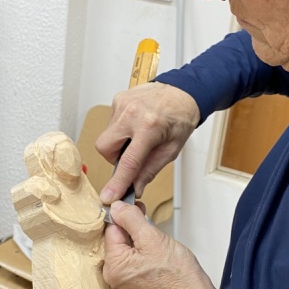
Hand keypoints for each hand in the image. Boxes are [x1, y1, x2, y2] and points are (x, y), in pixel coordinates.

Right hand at [96, 82, 199, 202]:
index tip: (108, 196)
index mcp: (149, 127)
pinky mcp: (117, 100)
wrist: (183, 92)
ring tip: (138, 137)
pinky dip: (120, 130)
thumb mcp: (171, 150)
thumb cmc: (180, 119)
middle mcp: (132, 113)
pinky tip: (135, 126)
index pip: (128, 162)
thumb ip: (150, 170)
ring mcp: (122, 104)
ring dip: (119, 143)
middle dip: (114, 157)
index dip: (117, 182)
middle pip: (105, 147)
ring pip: (106, 136)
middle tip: (131, 155)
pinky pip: (111, 124)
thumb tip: (134, 187)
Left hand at [103, 201, 224, 288]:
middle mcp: (113, 278)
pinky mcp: (134, 287)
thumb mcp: (153, 238)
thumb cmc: (179, 277)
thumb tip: (116, 208)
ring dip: (139, 242)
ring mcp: (123, 284)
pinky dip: (143, 255)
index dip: (125, 217)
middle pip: (117, 241)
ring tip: (158, 245)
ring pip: (126, 251)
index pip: (111, 229)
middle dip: (133, 230)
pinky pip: (133, 263)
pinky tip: (157, 256)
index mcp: (113, 267)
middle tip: (151, 228)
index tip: (138, 211)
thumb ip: (131, 219)